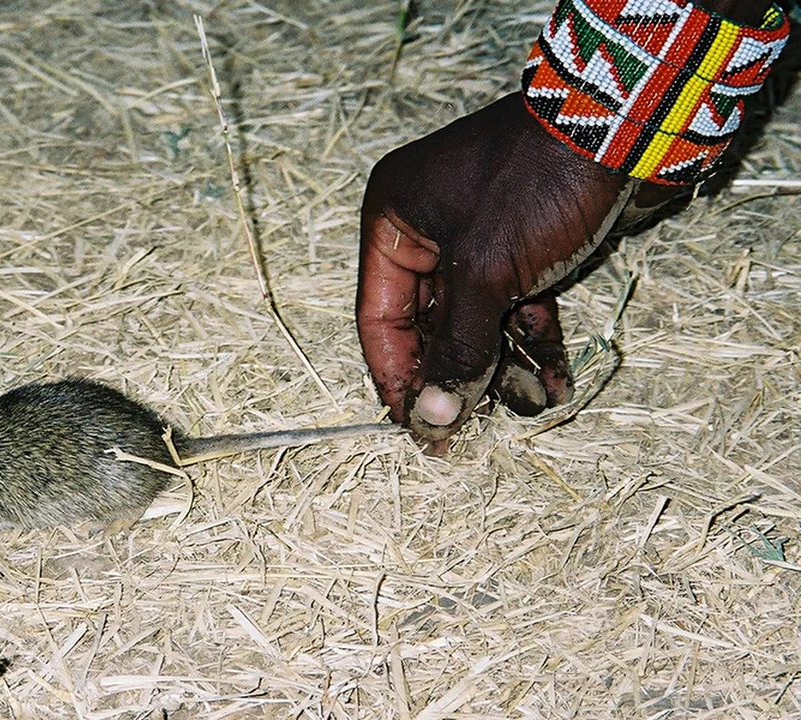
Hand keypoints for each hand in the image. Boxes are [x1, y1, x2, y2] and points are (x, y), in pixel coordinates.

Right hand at [357, 92, 639, 447]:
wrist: (628, 124)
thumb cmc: (535, 186)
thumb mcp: (486, 272)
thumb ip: (457, 347)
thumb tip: (434, 416)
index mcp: (393, 220)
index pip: (379, 317)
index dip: (396, 377)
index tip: (418, 429)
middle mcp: (427, 228)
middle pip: (426, 323)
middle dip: (452, 375)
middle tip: (467, 431)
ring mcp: (478, 236)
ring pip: (474, 319)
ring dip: (496, 365)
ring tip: (522, 409)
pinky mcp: (524, 244)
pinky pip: (514, 304)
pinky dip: (530, 340)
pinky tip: (552, 383)